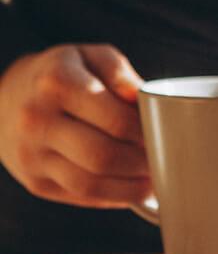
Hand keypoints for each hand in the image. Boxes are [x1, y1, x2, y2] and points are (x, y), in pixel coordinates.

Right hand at [0, 44, 150, 208]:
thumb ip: (120, 72)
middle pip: (103, 156)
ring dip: (131, 188)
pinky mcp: (35, 182)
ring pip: (91, 185)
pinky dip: (114, 197)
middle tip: (164, 160)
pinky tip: (132, 188)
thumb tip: (143, 97)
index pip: (115, 120)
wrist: (9, 97)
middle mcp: (37, 120)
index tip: (165, 136)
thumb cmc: (64, 74)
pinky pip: (81, 197)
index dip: (147, 133)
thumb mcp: (91, 56)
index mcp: (57, 83)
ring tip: (154, 181)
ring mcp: (31, 155)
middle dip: (142, 163)